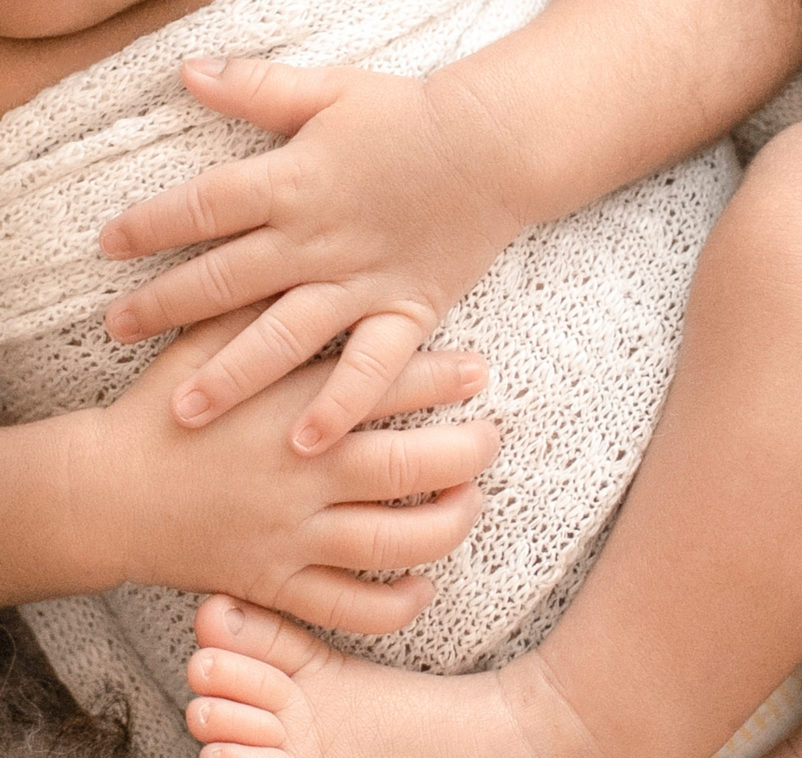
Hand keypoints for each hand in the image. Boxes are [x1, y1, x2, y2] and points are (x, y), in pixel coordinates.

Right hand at [86, 307, 497, 631]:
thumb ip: (263, 314)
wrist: (101, 496)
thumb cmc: (159, 413)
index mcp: (286, 406)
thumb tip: (314, 271)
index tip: (479, 371)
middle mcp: (298, 472)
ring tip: (470, 505)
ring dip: (448, 526)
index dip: (444, 377)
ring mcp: (290, 534)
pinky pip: (349, 608)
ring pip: (394, 541)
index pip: (382, 384)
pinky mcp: (276, 583)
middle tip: (490, 440)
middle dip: (467, 453)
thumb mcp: (204, 347)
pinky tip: (422, 588)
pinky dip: (395, 606)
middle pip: (408, 466)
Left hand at [101, 58, 523, 454]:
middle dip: (165, 306)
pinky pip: (369, 368)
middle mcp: (315, 240)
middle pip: (225, 278)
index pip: (202, 206)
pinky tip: (307, 441)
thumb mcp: (331, 89)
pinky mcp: (405, 313)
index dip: (151, 225)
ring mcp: (360, 284)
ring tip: (186, 410)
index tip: (109, 246)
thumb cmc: (412, 117)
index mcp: (291, 181)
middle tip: (117, 333)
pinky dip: (340, 404)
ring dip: (232, 373)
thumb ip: (259, 87)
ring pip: (283, 335)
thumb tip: (191, 74)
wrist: (494, 148)